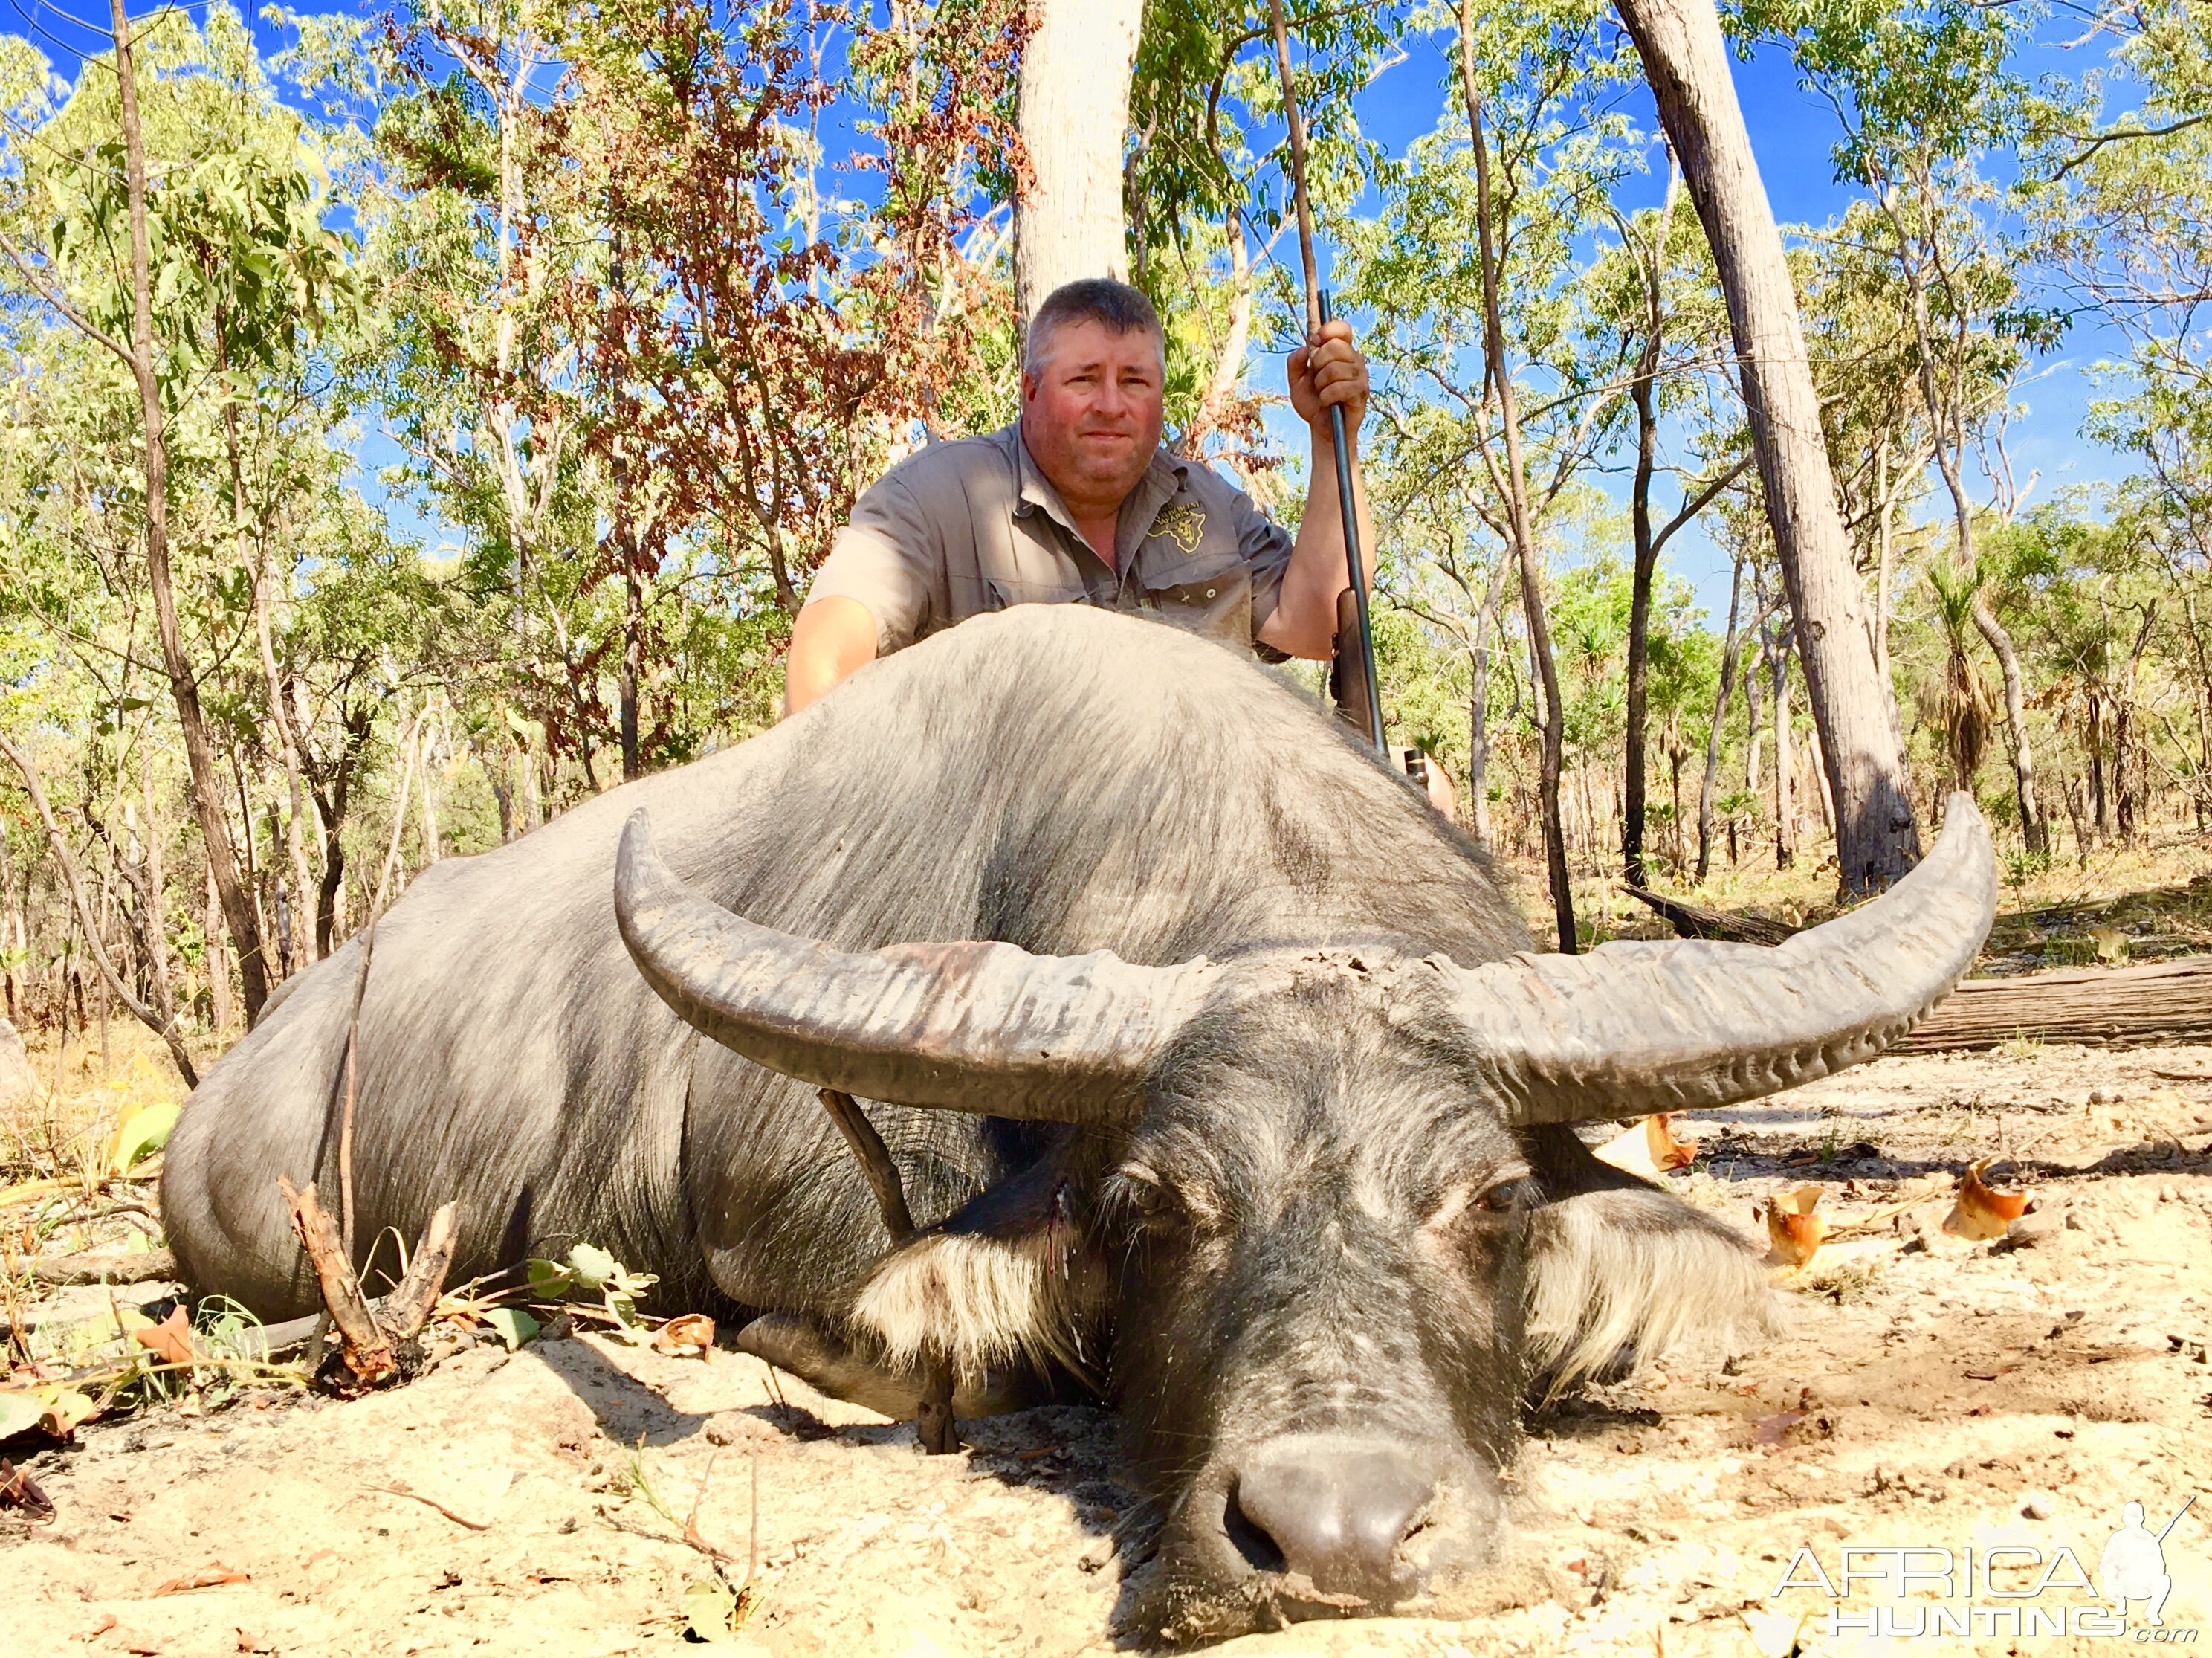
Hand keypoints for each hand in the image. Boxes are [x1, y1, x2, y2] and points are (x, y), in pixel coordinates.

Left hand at [1287, 318, 1369, 437]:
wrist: (1320, 429)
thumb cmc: (1312, 402)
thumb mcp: (1295, 381)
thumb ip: (1295, 362)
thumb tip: (1304, 348)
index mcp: (1341, 352)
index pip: (1343, 329)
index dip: (1329, 330)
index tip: (1315, 340)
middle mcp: (1354, 360)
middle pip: (1335, 346)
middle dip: (1318, 363)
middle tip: (1316, 379)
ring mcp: (1360, 376)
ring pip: (1335, 369)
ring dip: (1321, 384)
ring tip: (1322, 393)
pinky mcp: (1361, 393)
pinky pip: (1340, 387)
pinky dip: (1327, 396)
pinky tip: (1327, 402)